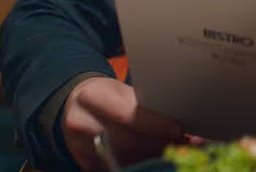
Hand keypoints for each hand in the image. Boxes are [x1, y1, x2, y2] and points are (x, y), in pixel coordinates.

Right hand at [61, 76, 184, 169]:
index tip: (179, 130)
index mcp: (93, 97)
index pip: (130, 116)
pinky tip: (150, 157)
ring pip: (124, 158)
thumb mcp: (120, 91)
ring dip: (150, 156)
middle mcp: (82, 122)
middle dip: (159, 143)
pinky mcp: (83, 162)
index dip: (158, 126)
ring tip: (170, 150)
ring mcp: (79, 145)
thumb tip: (178, 123)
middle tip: (182, 143)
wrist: (73, 105)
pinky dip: (136, 163)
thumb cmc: (104, 95)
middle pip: (129, 141)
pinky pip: (115, 167)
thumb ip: (143, 106)